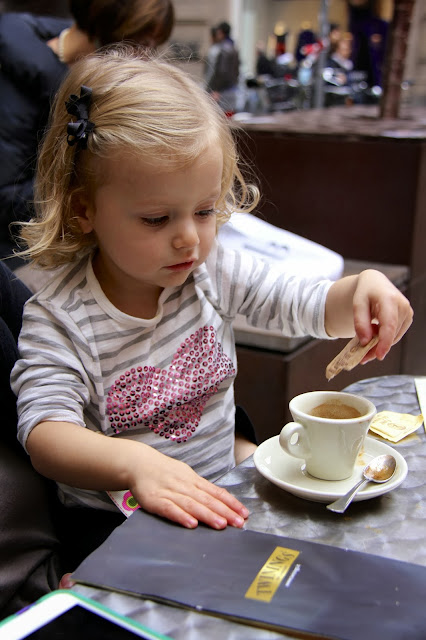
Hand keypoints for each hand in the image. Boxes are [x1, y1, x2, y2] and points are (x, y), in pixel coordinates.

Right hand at [128, 446, 248, 529]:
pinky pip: (170, 509)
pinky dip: (181, 516)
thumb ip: (201, 488)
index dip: (230, 502)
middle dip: (224, 511)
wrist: (138, 463)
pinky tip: (191, 524)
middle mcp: (184, 485)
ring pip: (191, 504)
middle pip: (207, 499)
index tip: (244, 513)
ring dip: (207, 514)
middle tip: (238, 522)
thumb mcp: (185, 475)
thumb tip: (222, 498)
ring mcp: (170, 492)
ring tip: (221, 524)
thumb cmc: (164, 472)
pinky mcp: (155, 500)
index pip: (215, 492)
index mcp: (193, 480)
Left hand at [325, 269, 412, 362]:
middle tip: (361, 356)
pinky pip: (395, 335)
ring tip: (365, 336)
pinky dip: (384, 338)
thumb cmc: (365, 293)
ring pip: (393, 337)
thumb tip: (365, 342)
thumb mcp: (357, 305)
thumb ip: (360, 323)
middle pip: (391, 334)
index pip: (389, 324)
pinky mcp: (408, 318)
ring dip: (379, 343)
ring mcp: (408, 313)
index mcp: (389, 299)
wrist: (375, 283)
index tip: (379, 355)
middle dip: (376, 348)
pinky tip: (374, 331)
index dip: (384, 342)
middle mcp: (403, 306)